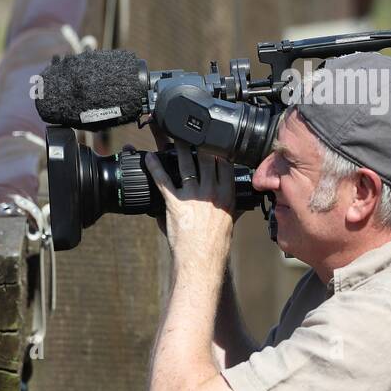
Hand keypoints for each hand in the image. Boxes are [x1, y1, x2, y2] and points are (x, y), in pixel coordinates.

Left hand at [144, 143, 235, 271]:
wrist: (202, 262)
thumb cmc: (215, 246)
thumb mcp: (230, 222)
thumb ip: (231, 207)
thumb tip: (240, 204)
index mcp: (228, 194)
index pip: (225, 162)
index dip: (218, 146)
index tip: (211, 135)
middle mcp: (212, 192)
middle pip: (205, 157)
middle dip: (197, 140)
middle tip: (189, 128)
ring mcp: (194, 197)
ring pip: (186, 164)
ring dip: (177, 147)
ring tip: (171, 134)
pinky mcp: (176, 204)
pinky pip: (163, 180)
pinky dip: (155, 167)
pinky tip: (149, 156)